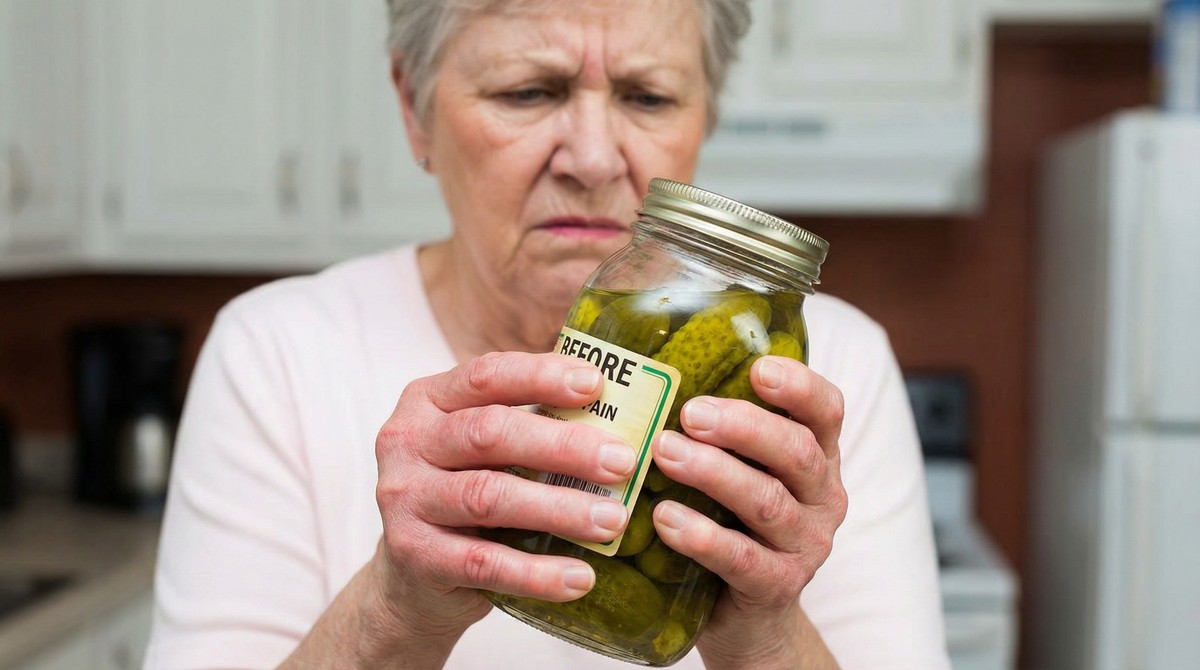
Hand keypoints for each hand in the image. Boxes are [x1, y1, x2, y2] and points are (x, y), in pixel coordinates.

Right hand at [370, 352, 638, 641]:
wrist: (409, 577)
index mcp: (428, 400)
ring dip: (559, 508)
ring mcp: (403, 499)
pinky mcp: (413, 555)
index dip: (541, 376)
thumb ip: (530, 424)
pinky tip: (579, 577)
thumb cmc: (464, 495)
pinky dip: (536, 573)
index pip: (487, 376)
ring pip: (488, 497)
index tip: (597, 385)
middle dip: (564, 446)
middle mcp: (407, 442)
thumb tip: (617, 412)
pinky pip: (483, 563)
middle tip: (623, 462)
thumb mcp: (482, 450)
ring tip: (613, 520)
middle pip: (490, 434)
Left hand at [649, 355, 847, 666]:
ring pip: (767, 502)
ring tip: (664, 453)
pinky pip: (741, 559)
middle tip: (690, 412)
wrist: (746, 618)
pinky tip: (664, 517)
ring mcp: (806, 546)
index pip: (827, 410)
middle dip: (742, 426)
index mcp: (818, 457)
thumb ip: (719, 429)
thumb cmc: (732, 523)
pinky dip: (701, 535)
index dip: (799, 386)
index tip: (758, 368)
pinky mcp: (777, 588)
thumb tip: (653, 368)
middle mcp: (823, 497)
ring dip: (713, 472)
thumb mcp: (740, 472)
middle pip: (796, 451)